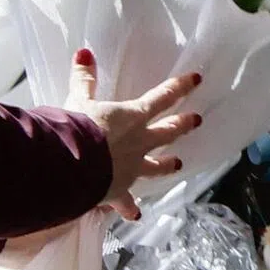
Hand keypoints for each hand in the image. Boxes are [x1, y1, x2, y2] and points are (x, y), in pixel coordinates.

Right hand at [65, 48, 201, 220]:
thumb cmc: (77, 127)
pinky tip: (136, 215)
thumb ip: (84, 77)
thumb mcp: (78, 98)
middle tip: (197, 120)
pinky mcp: (117, 190)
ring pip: (155, 166)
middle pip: (167, 132)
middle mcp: (138, 142)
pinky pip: (126, 202)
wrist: (71, 165)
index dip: (180, 87)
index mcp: (133, 117)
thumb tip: (84, 53)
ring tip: (178, 165)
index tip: (197, 80)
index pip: (162, 97)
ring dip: (166, 165)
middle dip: (183, 125)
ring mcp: (131, 168)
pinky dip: (130, 208)